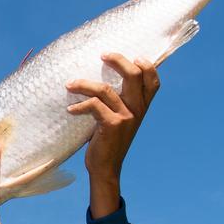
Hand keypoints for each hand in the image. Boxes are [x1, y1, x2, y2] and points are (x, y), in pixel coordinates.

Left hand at [66, 53, 159, 216]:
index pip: (153, 82)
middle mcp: (138, 110)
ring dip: (83, 85)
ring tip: (70, 84)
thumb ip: (118, 101)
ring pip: (105, 89)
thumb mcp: (120, 119)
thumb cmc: (108, 140)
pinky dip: (79, 106)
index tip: (133, 56)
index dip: (147, 66)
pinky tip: (71, 109)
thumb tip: (101, 78)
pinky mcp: (112, 125)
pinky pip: (93, 105)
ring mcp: (126, 117)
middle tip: (103, 55)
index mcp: (142, 107)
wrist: (106, 167)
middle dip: (118, 60)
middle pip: (134, 75)